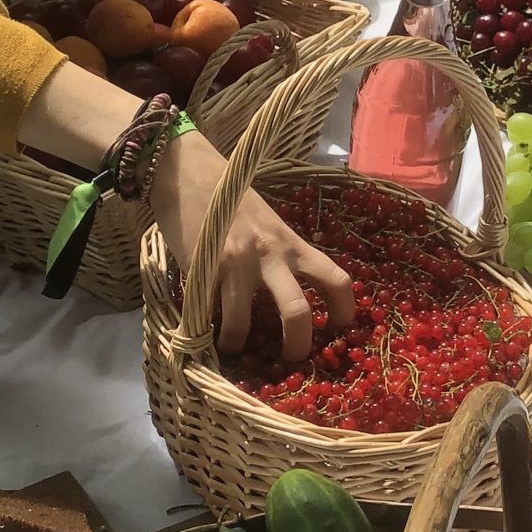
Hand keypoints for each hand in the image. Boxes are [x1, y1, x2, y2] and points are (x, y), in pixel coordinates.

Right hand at [16, 61, 353, 360]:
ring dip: (235, 342)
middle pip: (297, 312)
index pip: (336, 278)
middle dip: (296, 346)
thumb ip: (280, 255)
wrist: (186, 173)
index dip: (346, 311)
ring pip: (242, 323)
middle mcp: (270, 255)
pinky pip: (205, 310)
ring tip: (229, 345)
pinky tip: (200, 323)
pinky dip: (203, 324)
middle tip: (290, 359)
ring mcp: (234, 264)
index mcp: (292, 243)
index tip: (342, 330)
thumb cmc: (230, 197)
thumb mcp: (268, 223)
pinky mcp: (201, 269)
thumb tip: (287, 297)